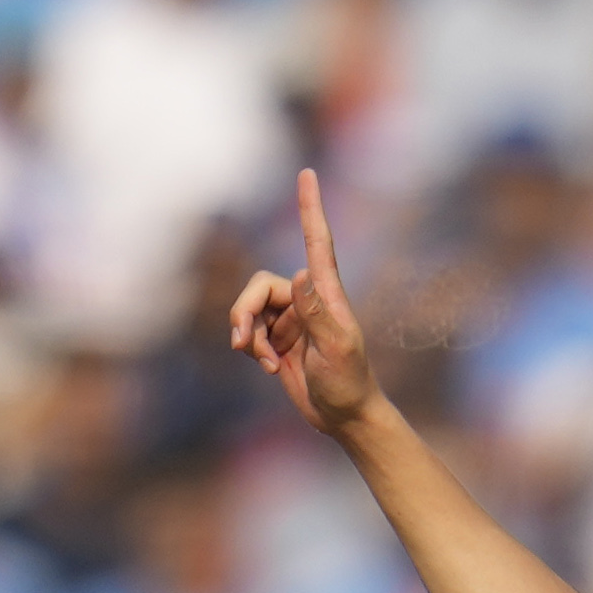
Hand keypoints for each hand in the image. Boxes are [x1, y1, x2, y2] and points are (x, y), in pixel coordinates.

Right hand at [224, 168, 382, 434]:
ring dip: (246, 333)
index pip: (317, 242)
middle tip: (243, 340)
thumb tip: (298, 274)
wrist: (344, 417)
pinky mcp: (278, 340)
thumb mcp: (336, 349)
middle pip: (259, 285)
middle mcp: (307, 300)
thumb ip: (316, 313)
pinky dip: (250, 347)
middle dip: (244, 311)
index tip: (307, 174)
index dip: (310, 208)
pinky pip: (249, 331)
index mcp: (327, 295)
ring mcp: (291, 320)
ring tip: (260, 359)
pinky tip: (265, 366)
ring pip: (248, 309)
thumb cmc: (349, 384)